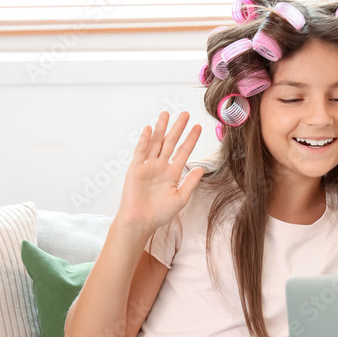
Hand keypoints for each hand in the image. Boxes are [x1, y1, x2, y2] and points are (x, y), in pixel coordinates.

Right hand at [116, 111, 203, 233]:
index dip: (191, 139)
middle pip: (170, 143)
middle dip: (178, 128)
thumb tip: (201, 169)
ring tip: (166, 114)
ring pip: (155, 143)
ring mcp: (148, 166)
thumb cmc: (159, 214)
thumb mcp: (180, 198)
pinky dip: (144, 140)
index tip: (198, 127)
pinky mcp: (136, 169)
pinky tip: (149, 129)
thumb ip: (190, 183)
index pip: (184, 152)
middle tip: (185, 114)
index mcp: (172, 173)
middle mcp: (161, 167)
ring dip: (161, 129)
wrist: (141, 222)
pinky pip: (141, 152)